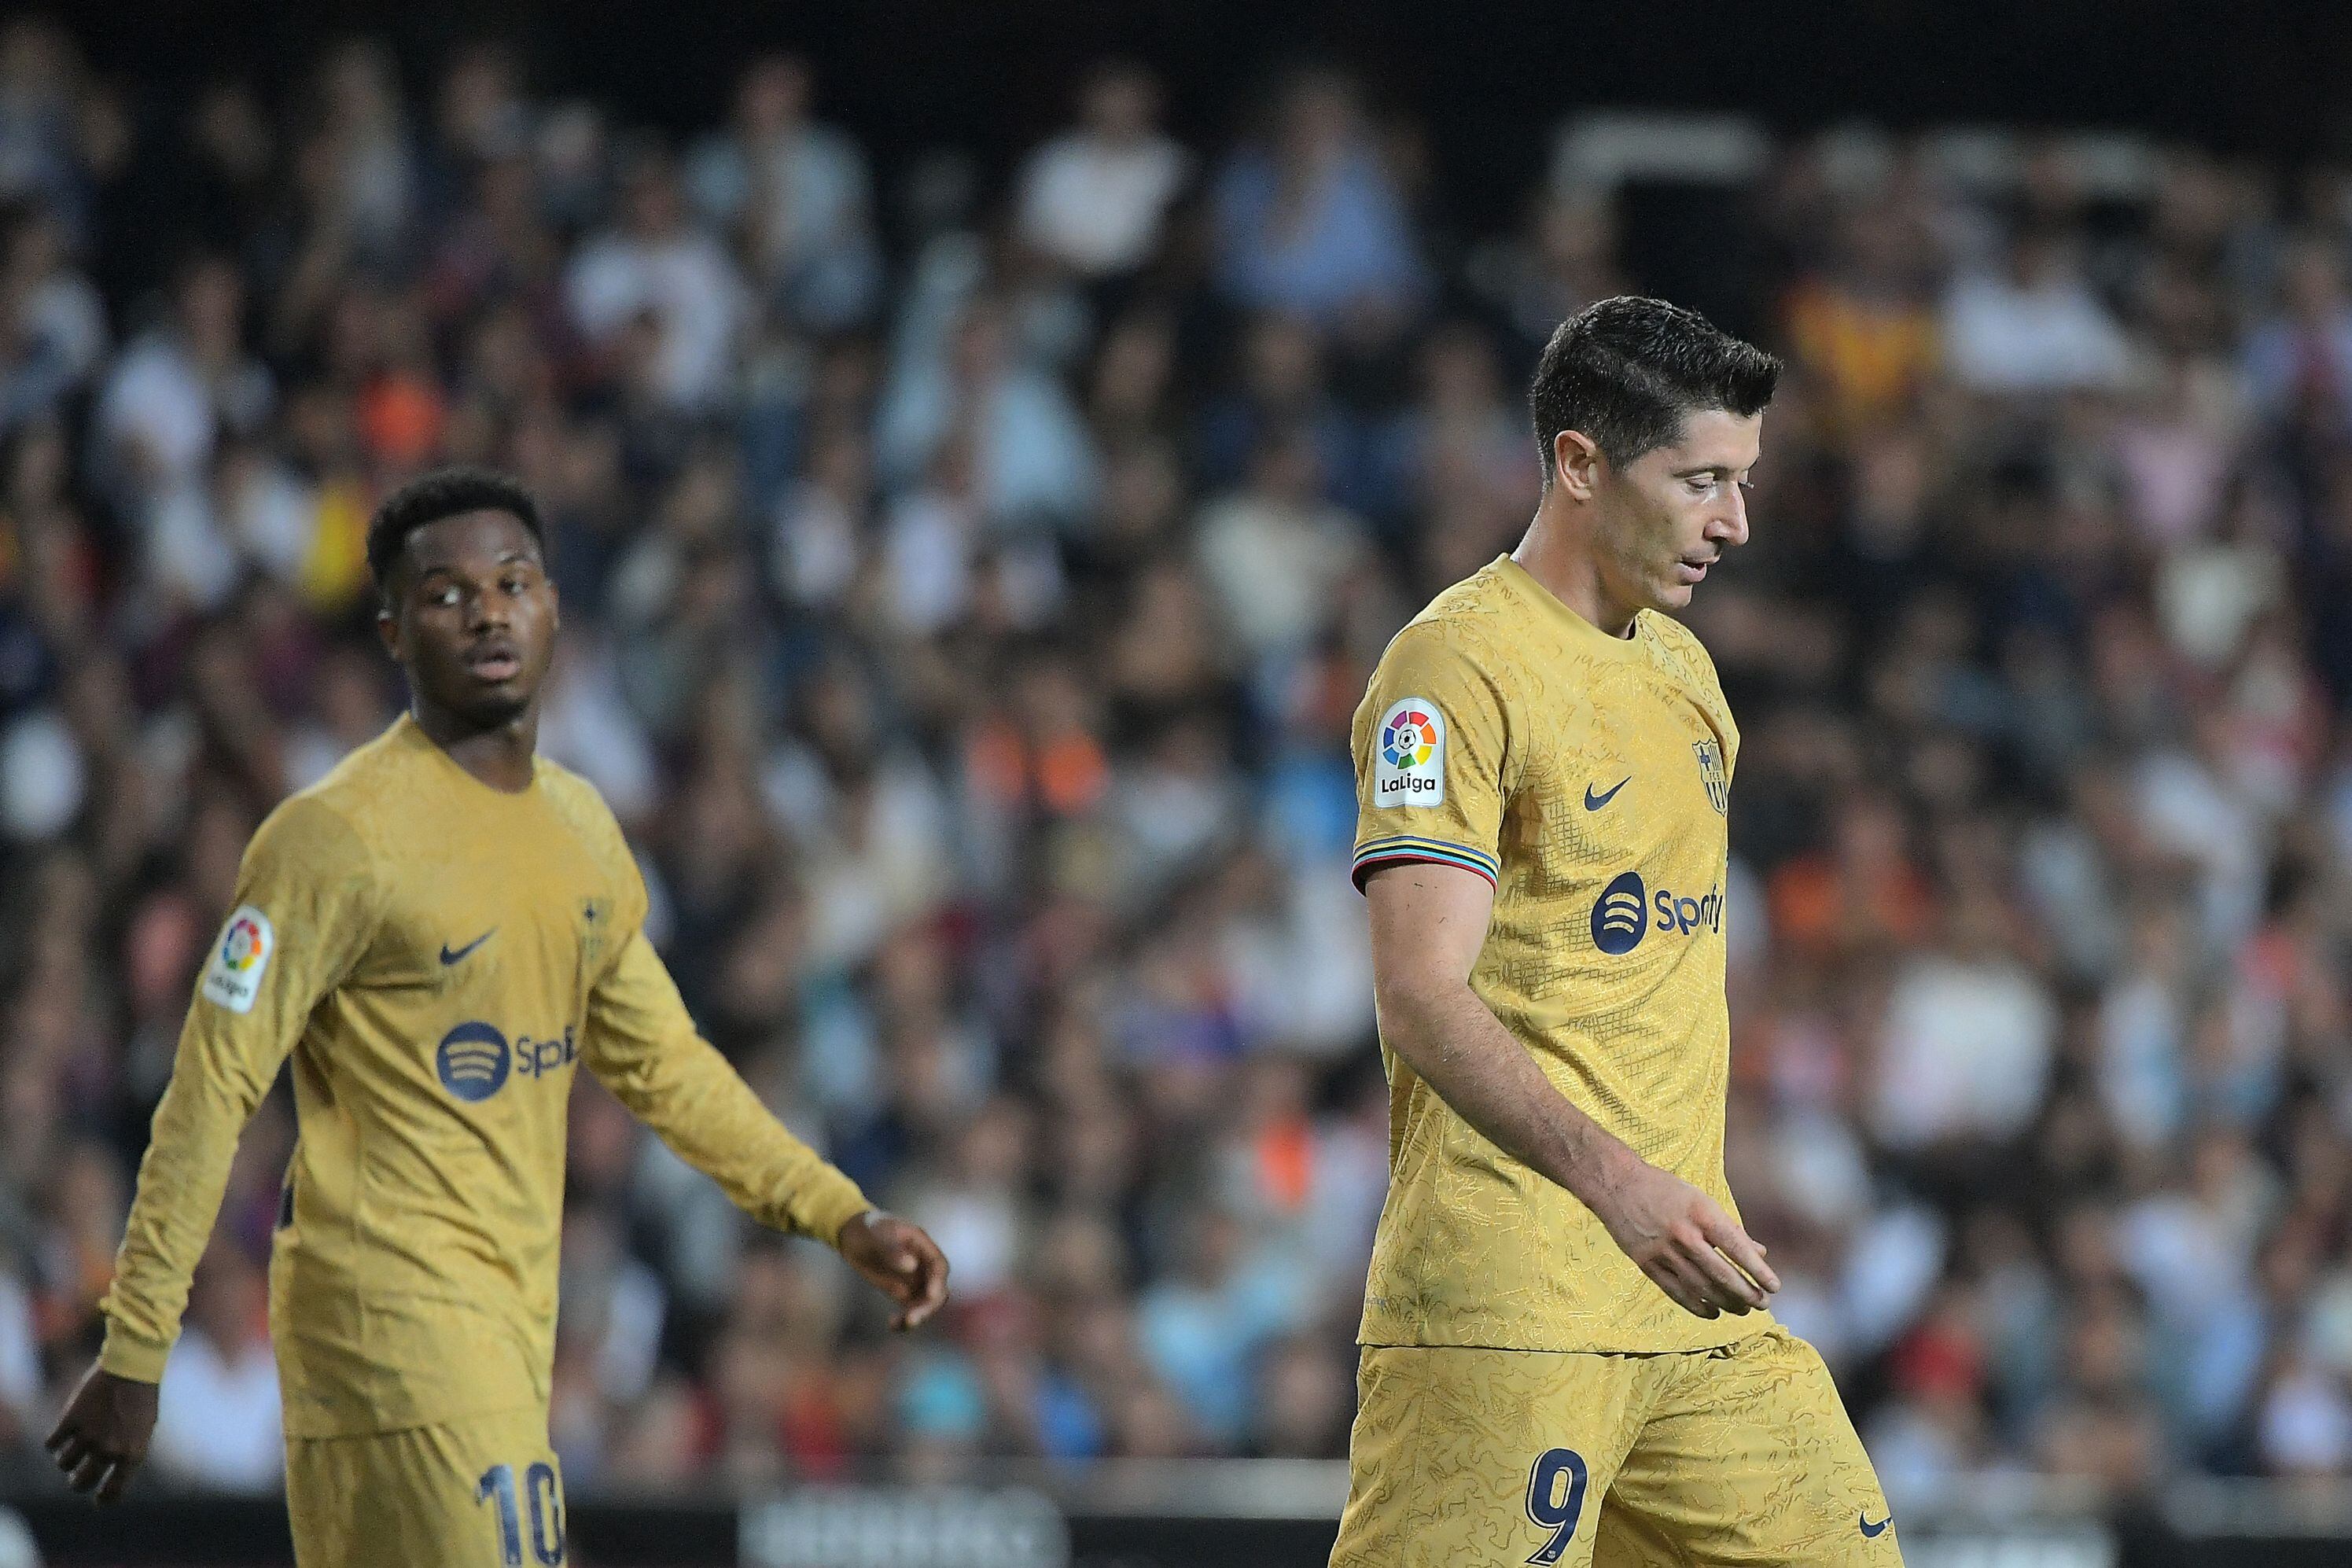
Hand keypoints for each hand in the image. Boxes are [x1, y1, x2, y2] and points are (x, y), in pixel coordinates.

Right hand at [45, 1364, 158, 1503]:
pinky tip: (60, 1436)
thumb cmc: (142, 1397)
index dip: (104, 1499)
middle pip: (81, 1483)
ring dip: (66, 1460)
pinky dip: (54, 1443)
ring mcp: (88, 1436)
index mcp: (132, 1455)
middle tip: (76, 1477)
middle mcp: (108, 1450)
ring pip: (64, 1464)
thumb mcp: (143, 1429)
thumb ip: (127, 1451)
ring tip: (72, 1449)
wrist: (132, 1368)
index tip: (97, 1500)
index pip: (113, 1491)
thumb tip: (110, 1471)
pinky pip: (51, 1444)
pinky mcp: (70, 1421)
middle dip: (77, 1483)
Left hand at [837, 1210, 949, 1330]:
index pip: (939, 1266)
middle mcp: (923, 1265)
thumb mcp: (877, 1237)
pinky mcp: (904, 1293)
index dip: (938, 1282)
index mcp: (922, 1246)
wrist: (853, 1237)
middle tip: (911, 1319)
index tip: (929, 1296)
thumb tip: (912, 1266)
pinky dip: (905, 1320)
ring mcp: (915, 1279)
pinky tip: (892, 1325)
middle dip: (928, 1306)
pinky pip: (911, 1310)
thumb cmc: (867, 1230)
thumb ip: (893, 1250)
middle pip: (937, 1289)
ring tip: (899, 1324)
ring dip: (918, 1316)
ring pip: (926, 1304)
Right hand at [1583, 1150, 1779, 1319]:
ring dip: (1726, 1303)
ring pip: (1701, 1287)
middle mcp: (1683, 1234)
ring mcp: (1663, 1251)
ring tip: (1743, 1309)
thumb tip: (1759, 1253)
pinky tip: (1713, 1312)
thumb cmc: (1665, 1190)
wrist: (1617, 1185)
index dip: (1757, 1270)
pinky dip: (1698, 1306)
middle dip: (1746, 1293)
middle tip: (1763, 1304)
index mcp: (1700, 1213)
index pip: (1736, 1247)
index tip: (1774, 1286)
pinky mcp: (1646, 1264)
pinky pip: (1676, 1292)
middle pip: (1721, 1273)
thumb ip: (1730, 1228)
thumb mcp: (1701, 1200)